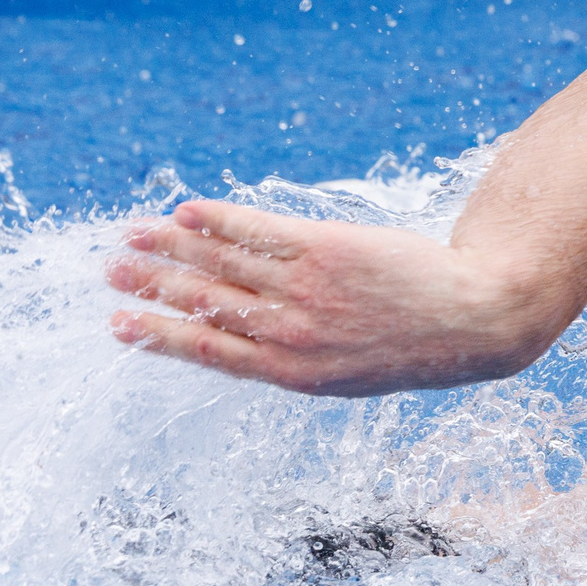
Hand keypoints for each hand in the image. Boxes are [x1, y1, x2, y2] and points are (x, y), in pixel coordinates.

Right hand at [107, 199, 556, 396]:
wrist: (477, 319)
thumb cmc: (415, 347)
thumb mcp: (349, 372)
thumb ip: (296, 357)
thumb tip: (247, 341)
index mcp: (295, 374)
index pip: (210, 351)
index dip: (160, 335)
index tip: (118, 325)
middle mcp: (293, 334)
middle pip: (205, 303)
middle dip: (153, 286)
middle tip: (109, 271)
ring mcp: (307, 290)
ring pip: (222, 264)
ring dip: (171, 247)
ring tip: (132, 235)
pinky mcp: (326, 248)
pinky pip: (259, 231)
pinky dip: (220, 220)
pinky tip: (189, 210)